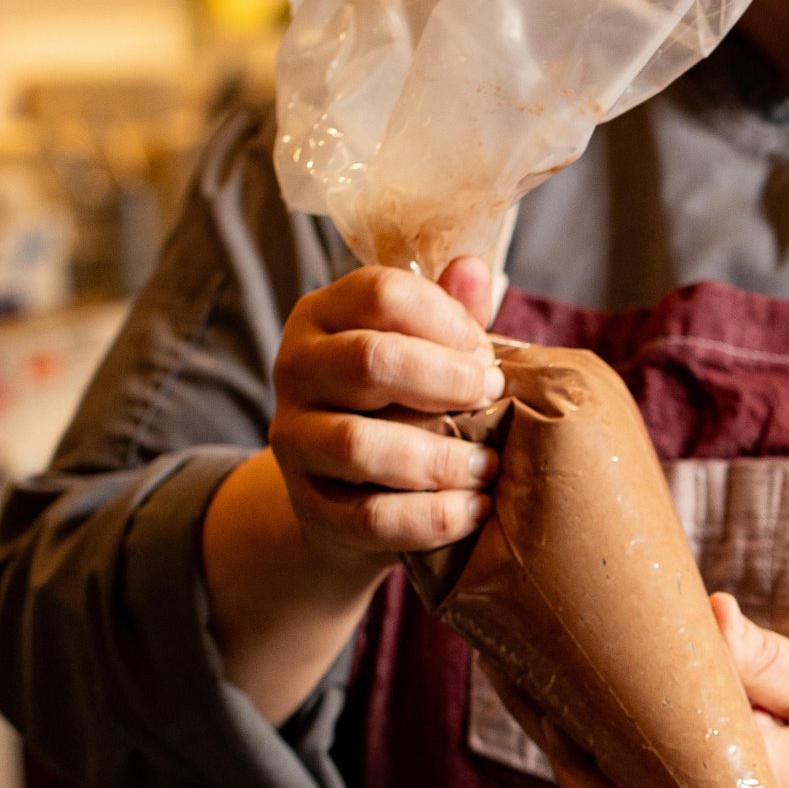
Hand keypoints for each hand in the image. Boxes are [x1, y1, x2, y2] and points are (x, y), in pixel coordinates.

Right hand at [267, 258, 506, 576]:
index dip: (446, 321)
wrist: (346, 492)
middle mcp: (296, 369)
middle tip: (493, 400)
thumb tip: (474, 269)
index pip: (381, 293)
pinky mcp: (311, 507)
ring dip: (439, 459)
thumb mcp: (420, 350)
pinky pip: (371, 517)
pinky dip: (432, 518)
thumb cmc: (398, 404)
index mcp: (324, 315)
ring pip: (360, 445)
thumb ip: (448, 313)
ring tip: (489, 466)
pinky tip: (476, 510)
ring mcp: (295, 440)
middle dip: (445, 382)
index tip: (487, 357)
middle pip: (368, 360)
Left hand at [497, 596, 788, 787]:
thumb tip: (708, 613)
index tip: (536, 663)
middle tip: (503, 642)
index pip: (630, 771)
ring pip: (601, 783)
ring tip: (516, 650)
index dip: (571, 722)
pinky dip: (590, 730)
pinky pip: (624, 776)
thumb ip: (768, 660)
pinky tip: (567, 675)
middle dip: (545, 715)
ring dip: (558, 723)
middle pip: (595, 782)